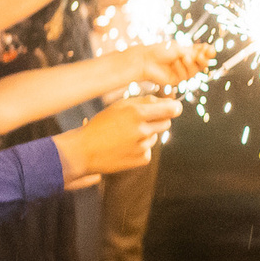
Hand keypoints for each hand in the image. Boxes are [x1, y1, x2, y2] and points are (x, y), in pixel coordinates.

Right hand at [57, 96, 181, 180]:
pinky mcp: (142, 159)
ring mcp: (143, 146)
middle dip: (158, 120)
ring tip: (125, 136)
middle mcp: (142, 130)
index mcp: (137, 113)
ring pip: (155, 136)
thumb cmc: (101, 125)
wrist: (84, 151)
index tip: (174, 108)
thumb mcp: (119, 106)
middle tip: (141, 121)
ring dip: (146, 134)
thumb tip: (167, 102)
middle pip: (166, 123)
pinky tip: (125, 147)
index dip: (174, 107)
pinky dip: (140, 148)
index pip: (170, 109)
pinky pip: (148, 149)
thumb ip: (144, 101)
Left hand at [130, 41, 212, 88]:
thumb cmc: (161, 51)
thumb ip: (194, 52)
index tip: (210, 49)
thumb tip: (210, 51)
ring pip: (196, 70)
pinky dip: (182, 68)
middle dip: (203, 59)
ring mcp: (182, 72)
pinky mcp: (177, 80)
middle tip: (202, 56)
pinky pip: (186, 75)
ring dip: (192, 64)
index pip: (201, 53)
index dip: (207, 52)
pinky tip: (175, 64)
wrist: (146, 60)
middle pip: (202, 63)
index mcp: (186, 52)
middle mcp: (186, 62)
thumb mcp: (179, 48)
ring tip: (184, 58)